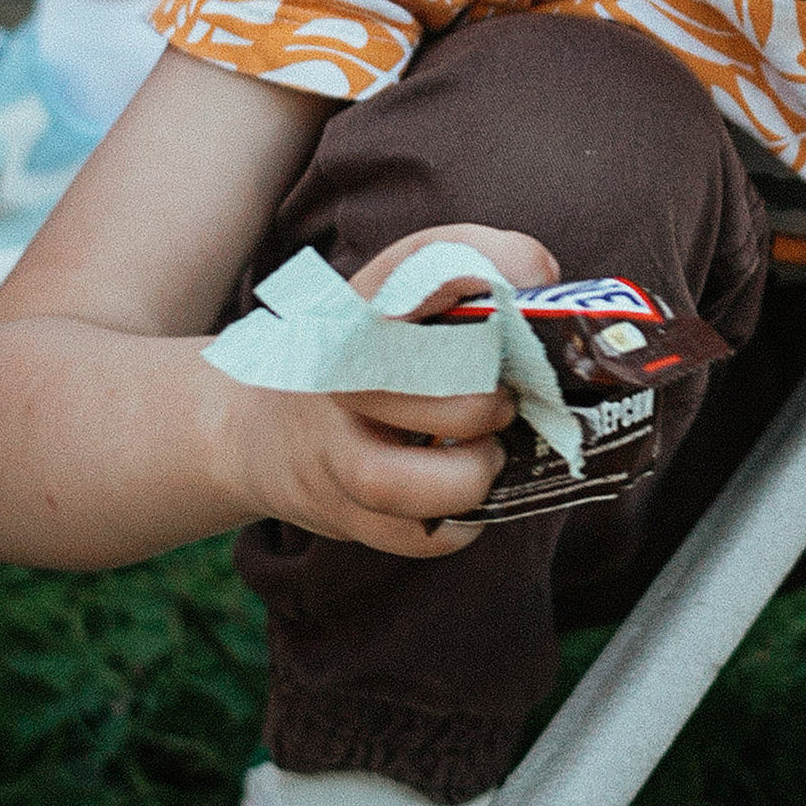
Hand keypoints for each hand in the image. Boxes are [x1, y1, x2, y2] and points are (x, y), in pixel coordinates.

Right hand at [205, 222, 553, 557]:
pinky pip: (410, 538)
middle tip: (503, 402)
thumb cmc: (365, 360)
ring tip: (486, 457)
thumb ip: (471, 269)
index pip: (416, 268)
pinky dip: (457, 526)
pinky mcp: (340, 512)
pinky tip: (468, 500)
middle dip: (479, 400)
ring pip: (388, 480)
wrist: (260, 431)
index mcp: (357, 308)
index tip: (534, 282)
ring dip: (466, 473)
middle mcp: (334, 376)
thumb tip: (544, 275)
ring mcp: (329, 450)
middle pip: (406, 383)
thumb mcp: (396, 299)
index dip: (482, 268)